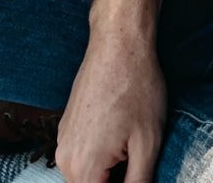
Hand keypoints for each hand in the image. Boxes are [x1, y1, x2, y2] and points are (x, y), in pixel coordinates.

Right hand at [55, 24, 166, 182]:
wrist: (119, 44)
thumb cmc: (137, 87)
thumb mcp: (148, 142)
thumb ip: (138, 182)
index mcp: (83, 169)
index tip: (136, 171)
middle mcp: (65, 159)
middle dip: (116, 179)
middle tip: (138, 157)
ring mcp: (63, 140)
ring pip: (87, 172)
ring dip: (110, 168)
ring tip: (132, 142)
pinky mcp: (67, 125)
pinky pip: (83, 153)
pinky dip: (101, 151)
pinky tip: (121, 128)